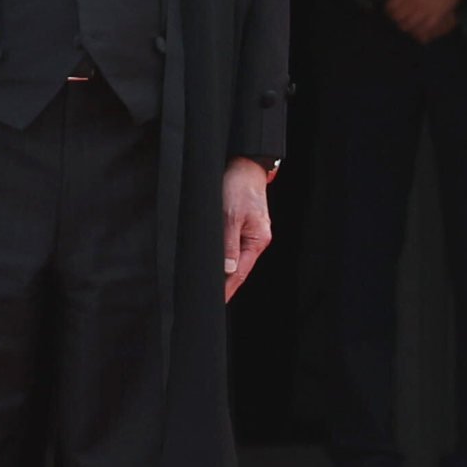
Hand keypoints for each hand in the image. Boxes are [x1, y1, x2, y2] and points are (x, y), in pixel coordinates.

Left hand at [220, 160, 276, 298]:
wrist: (243, 165)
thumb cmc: (238, 186)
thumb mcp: (230, 216)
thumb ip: (228, 244)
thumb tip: (228, 270)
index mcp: (257, 240)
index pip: (240, 273)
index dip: (227, 289)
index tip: (215, 302)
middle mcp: (256, 240)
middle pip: (239, 269)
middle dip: (225, 285)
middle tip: (208, 300)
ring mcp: (250, 233)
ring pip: (235, 260)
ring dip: (224, 273)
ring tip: (210, 288)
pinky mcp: (243, 226)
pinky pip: (233, 248)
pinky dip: (224, 259)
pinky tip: (216, 266)